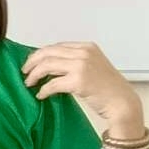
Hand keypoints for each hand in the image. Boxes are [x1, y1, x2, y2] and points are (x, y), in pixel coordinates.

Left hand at [22, 41, 143, 139]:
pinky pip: (52, 83)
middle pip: (48, 52)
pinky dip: (43, 89)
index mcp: (87, 47)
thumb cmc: (109, 89)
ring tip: (29, 83)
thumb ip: (75, 62)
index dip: (41, 54)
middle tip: (25, 72)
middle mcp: (84, 52)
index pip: (57, 46)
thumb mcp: (94, 67)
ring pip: (47, 65)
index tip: (32, 63)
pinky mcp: (78, 80)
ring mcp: (81, 65)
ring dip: (34, 75)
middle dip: (32, 62)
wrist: (123, 103)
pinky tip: (40, 95)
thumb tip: (50, 67)